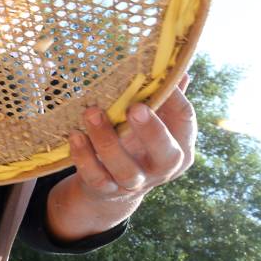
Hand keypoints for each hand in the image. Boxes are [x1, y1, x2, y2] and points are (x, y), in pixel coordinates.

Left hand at [69, 72, 195, 199]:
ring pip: (124, 168)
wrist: (113, 190)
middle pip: (166, 155)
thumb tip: (177, 69)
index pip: (185, 122)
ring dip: (106, 140)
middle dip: (151, 131)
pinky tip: (75, 135)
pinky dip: (83, 157)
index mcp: (180, 147)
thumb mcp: (154, 124)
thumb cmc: (137, 144)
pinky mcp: (106, 190)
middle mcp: (161, 169)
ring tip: (91, 113)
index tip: (160, 77)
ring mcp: (134, 183)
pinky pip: (95, 177)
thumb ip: (164, 100)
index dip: (175, 99)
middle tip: (135, 107)